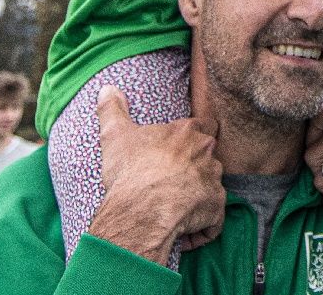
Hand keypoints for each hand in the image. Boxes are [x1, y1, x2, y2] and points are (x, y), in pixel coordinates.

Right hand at [87, 88, 223, 263]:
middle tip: (167, 184)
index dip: (191, 138)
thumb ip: (112, 109)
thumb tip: (106, 88)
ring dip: (196, 199)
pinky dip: (200, 229)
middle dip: (192, 170)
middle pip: (207, 158)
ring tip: (171, 211)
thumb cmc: (130, 171)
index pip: (202, 126)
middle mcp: (206, 152)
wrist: (141, 210)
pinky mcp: (216, 208)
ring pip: (211, 188)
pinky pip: (212, 221)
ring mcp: (214, 180)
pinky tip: (182, 235)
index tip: (174, 153)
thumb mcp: (115, 135)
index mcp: (187, 132)